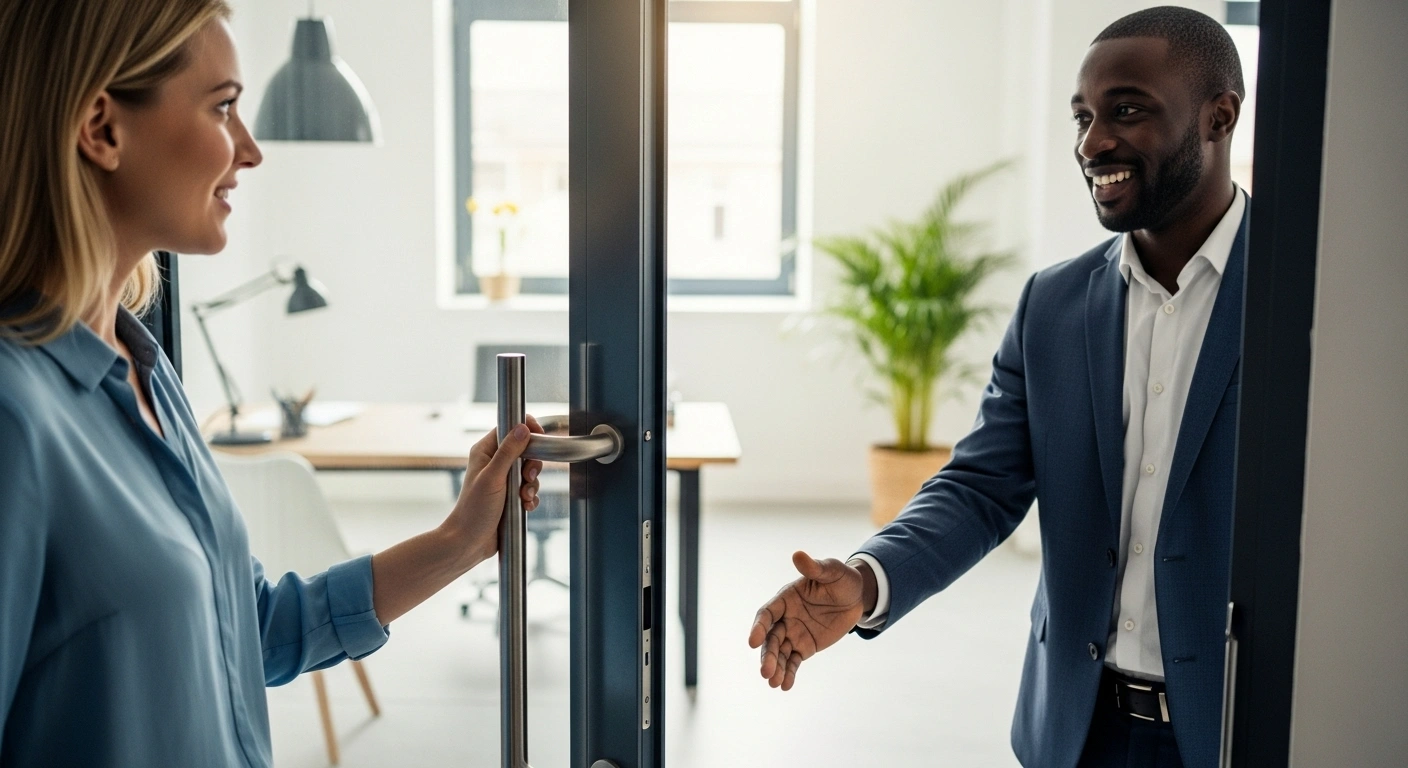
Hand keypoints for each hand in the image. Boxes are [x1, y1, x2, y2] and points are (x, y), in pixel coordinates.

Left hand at [441, 415, 545, 568]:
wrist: (468, 542)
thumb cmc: (473, 510)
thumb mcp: (493, 478)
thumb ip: (508, 452)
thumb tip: (523, 428)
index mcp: (485, 452)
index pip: (510, 429)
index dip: (527, 430)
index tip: (540, 437)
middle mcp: (494, 463)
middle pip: (525, 450)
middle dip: (532, 465)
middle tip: (527, 477)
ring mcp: (502, 480)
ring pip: (529, 472)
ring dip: (532, 485)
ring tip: (523, 497)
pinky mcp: (510, 496)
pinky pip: (529, 490)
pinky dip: (531, 498)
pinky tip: (524, 507)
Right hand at [748, 551, 866, 690]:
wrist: (857, 597)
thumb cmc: (842, 579)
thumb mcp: (832, 570)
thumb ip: (815, 567)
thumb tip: (797, 555)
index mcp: (786, 598)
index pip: (767, 613)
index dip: (759, 627)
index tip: (753, 642)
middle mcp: (786, 617)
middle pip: (770, 638)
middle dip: (767, 655)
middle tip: (766, 673)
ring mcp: (794, 633)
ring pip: (780, 653)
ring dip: (775, 667)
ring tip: (774, 683)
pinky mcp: (805, 647)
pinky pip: (793, 661)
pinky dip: (789, 673)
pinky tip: (785, 686)